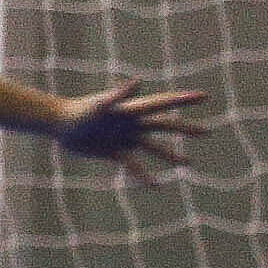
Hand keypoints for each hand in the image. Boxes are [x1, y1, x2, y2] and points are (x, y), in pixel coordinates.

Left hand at [49, 80, 210, 179]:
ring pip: (154, 147)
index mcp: (133, 109)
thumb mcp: (101, 105)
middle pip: (165, 125)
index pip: (163, 103)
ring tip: (188, 163)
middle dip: (185, 129)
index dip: (184, 100)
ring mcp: (125, 138)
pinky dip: (144, 176)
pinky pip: (133, 166)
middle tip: (207, 131)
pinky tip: (156, 186)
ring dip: (171, 155)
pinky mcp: (114, 152)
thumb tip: (138, 82)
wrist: (60, 124)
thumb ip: (119, 94)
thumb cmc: (80, 111)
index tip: (204, 96)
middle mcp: (133, 123)